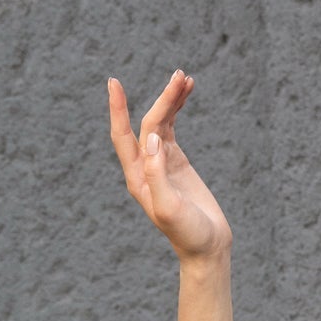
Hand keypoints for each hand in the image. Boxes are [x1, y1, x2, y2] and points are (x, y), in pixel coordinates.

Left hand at [108, 71, 231, 260]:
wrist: (206, 246)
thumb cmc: (188, 233)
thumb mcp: (170, 207)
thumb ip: (158, 173)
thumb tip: (151, 137)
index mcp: (137, 178)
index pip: (123, 136)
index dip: (118, 109)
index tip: (113, 82)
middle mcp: (144, 167)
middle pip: (148, 123)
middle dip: (162, 98)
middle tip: (180, 75)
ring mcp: (160, 162)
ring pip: (160, 121)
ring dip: (171, 99)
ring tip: (186, 78)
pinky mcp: (175, 160)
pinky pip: (172, 127)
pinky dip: (178, 108)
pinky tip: (187, 91)